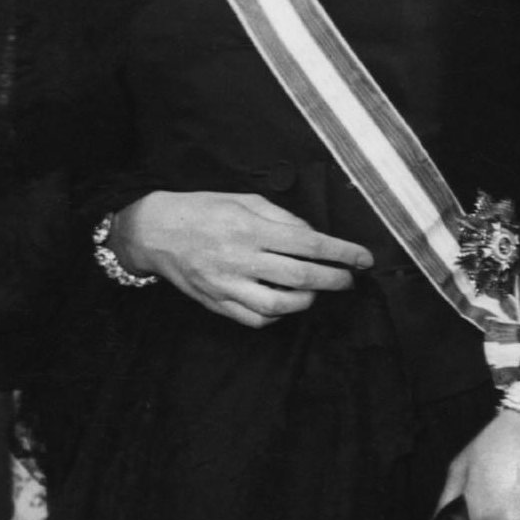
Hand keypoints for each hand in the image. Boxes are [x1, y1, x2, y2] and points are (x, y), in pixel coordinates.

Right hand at [110, 189, 373, 327]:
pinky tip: (285, 304)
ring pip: (280, 306)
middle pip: (301, 277)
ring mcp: (228, 285)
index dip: (342, 253)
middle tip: (350, 279)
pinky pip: (256, 320)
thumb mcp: (244, 199)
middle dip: (335, 280)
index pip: (309, 244)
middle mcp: (241, 259)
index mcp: (250, 228)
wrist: (156, 232)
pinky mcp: (217, 304)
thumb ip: (281, 217)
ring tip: (316, 290)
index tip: (364, 258)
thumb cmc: (202, 209)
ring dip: (307, 300)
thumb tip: (312, 236)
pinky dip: (277, 316)